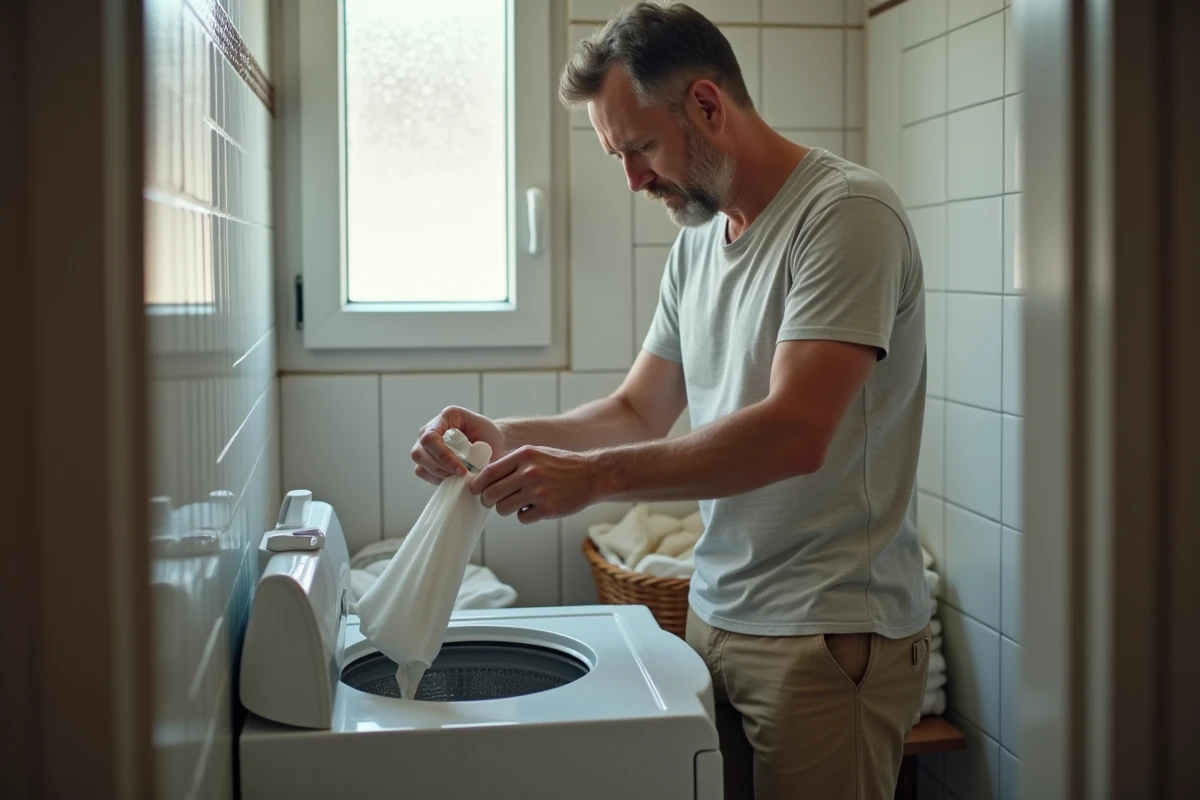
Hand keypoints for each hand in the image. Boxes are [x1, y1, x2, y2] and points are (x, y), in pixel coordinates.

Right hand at [410, 406, 505, 484]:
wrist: (489, 443)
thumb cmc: (489, 437)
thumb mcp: (490, 436)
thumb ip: (479, 448)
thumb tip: (470, 468)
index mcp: (446, 417)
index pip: (430, 438)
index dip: (443, 456)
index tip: (462, 469)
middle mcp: (430, 428)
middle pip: (420, 452)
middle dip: (442, 468)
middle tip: (462, 474)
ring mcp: (424, 443)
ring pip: (420, 464)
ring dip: (440, 473)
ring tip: (458, 474)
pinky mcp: (424, 458)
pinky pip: (422, 472)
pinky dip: (437, 477)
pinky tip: (451, 475)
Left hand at [469, 446, 596, 523]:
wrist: (592, 475)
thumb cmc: (561, 465)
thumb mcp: (536, 454)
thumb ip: (513, 462)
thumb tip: (484, 476)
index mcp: (524, 455)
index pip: (489, 472)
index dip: (478, 483)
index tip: (475, 489)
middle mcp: (530, 472)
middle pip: (491, 493)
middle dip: (487, 500)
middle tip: (490, 501)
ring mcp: (539, 492)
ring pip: (503, 508)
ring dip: (506, 508)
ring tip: (518, 502)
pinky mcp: (548, 508)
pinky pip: (522, 517)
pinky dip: (525, 515)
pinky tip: (535, 507)